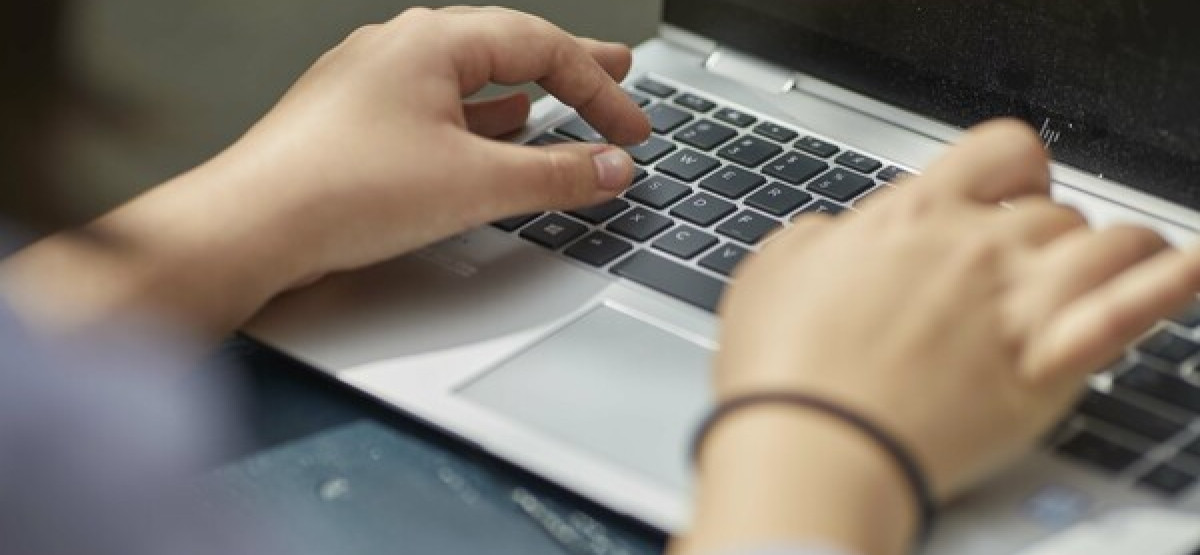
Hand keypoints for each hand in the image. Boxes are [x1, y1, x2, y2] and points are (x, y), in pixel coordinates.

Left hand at [1, 7, 649, 335]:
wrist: (251, 227)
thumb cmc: (341, 190)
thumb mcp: (474, 185)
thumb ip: (556, 176)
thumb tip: (609, 168)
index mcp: (432, 41)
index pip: (541, 47)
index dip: (600, 88)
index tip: (633, 129)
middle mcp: (399, 49)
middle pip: (506, 49)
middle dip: (569, 69)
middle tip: (617, 71)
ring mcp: (373, 83)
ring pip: (468, 79)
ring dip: (522, 97)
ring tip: (561, 106)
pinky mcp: (355, 122)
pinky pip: (435, 107)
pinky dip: (477, 120)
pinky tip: (488, 136)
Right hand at [681, 121, 1199, 554]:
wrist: (810, 445)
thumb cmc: (784, 369)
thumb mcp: (771, 274)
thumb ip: (818, 240)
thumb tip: (838, 236)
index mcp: (911, 217)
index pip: (999, 150)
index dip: (1015, 167)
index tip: (1011, 190)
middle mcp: (975, 248)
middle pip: (1053, 210)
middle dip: (1044, 233)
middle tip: (1026, 265)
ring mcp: (1017, 304)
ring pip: (1108, 243)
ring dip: (1115, 250)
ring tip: (1113, 265)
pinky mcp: (1045, 368)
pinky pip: (1132, 311)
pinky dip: (1168, 284)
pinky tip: (1183, 270)